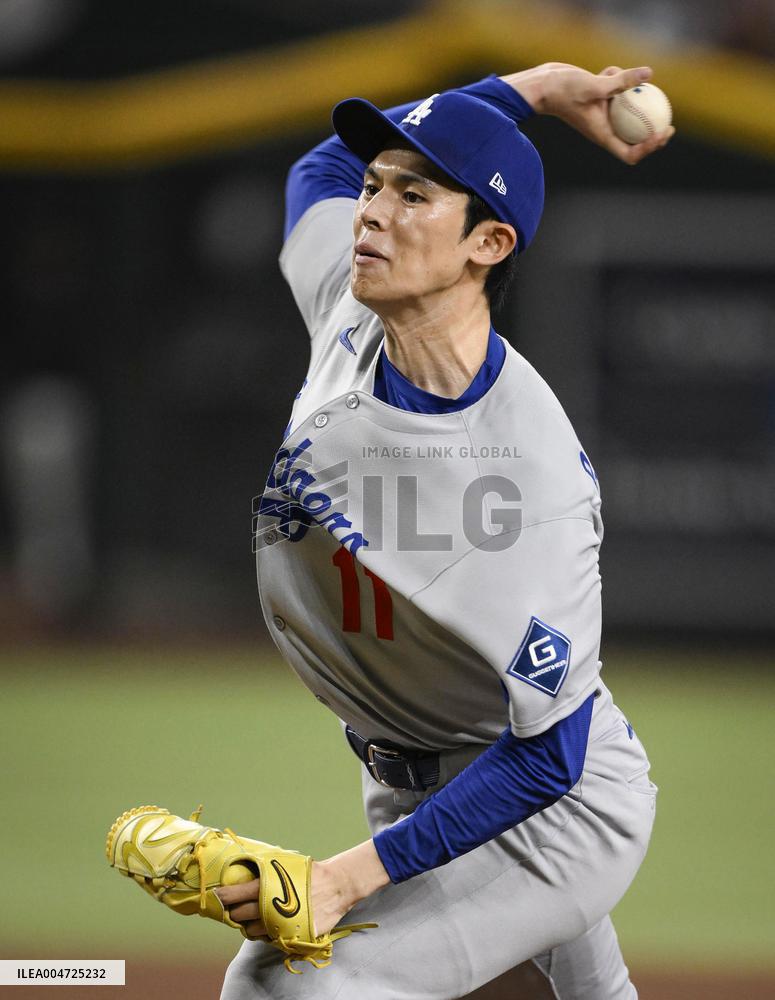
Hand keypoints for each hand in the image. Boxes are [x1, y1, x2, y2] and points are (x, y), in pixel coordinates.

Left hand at [215, 840, 388, 939]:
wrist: (336, 885)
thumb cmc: (309, 872)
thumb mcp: (284, 864)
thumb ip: (263, 872)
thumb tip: (241, 874)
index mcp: (267, 887)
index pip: (235, 895)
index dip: (223, 897)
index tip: (216, 896)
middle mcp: (271, 907)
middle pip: (239, 916)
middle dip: (235, 912)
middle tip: (236, 907)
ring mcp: (281, 924)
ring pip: (252, 931)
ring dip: (249, 925)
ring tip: (253, 918)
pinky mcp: (291, 936)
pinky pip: (270, 939)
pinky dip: (266, 933)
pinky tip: (269, 925)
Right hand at [503, 62, 674, 164]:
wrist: (543, 85)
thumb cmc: (563, 91)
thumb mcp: (595, 85)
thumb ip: (622, 81)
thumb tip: (649, 74)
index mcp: (603, 135)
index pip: (630, 153)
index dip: (648, 148)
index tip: (660, 133)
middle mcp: (604, 128)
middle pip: (633, 138)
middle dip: (652, 133)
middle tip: (668, 122)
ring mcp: (602, 114)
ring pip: (627, 111)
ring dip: (633, 97)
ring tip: (637, 82)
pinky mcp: (599, 99)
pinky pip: (616, 92)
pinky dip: (618, 80)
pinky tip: (610, 70)